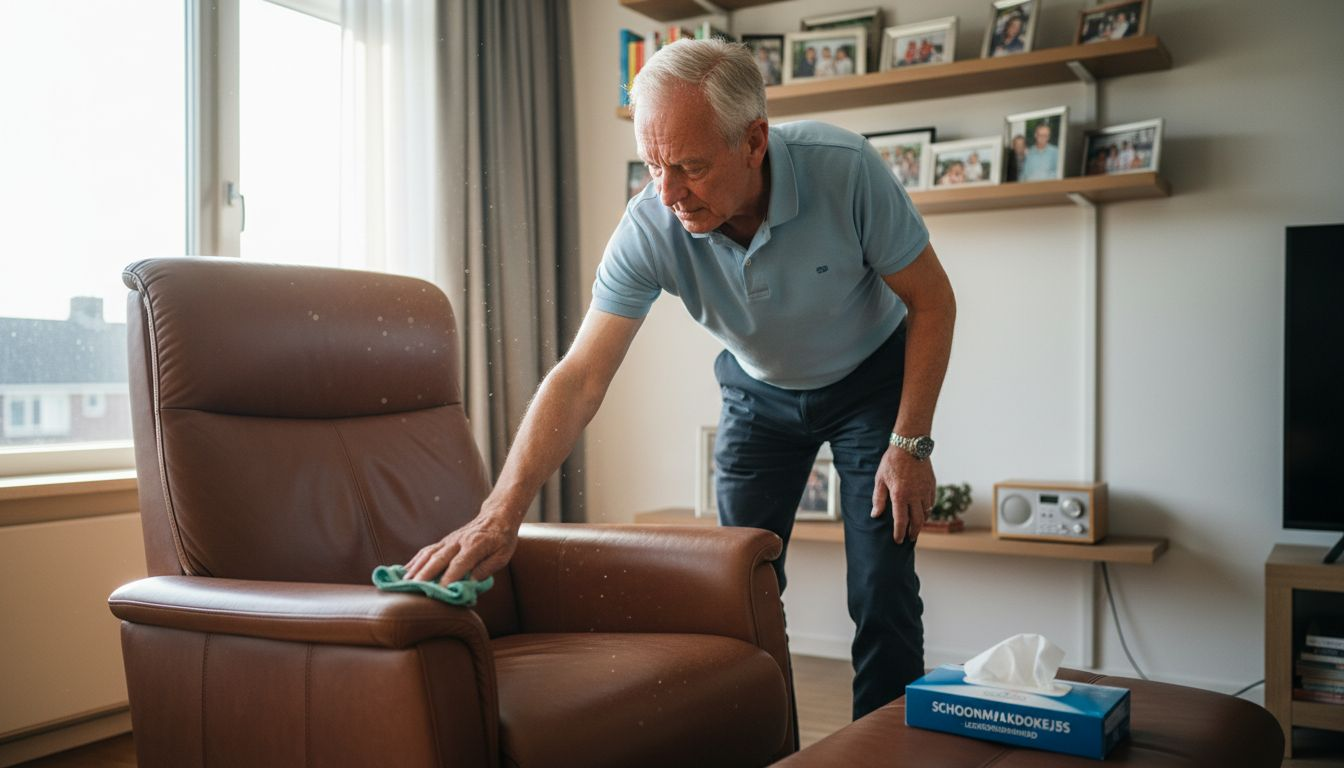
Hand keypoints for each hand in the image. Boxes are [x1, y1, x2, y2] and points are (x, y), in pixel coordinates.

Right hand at [403, 509, 520, 585]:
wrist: (496, 515)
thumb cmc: (502, 538)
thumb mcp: (503, 555)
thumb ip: (487, 568)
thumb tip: (471, 582)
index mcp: (475, 545)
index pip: (459, 563)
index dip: (449, 577)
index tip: (439, 591)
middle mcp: (458, 541)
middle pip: (438, 558)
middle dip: (425, 574)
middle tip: (413, 589)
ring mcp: (449, 540)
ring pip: (429, 553)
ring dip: (416, 567)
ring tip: (404, 582)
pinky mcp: (444, 541)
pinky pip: (427, 550)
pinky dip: (415, 560)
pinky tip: (405, 571)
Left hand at [870, 447, 936, 543]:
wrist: (910, 445)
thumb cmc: (891, 461)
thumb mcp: (880, 479)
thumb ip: (878, 498)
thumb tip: (875, 514)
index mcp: (900, 495)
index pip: (901, 521)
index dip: (899, 533)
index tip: (898, 540)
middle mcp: (915, 495)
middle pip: (917, 521)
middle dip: (913, 532)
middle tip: (910, 538)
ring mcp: (925, 490)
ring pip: (926, 513)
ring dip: (921, 522)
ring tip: (916, 526)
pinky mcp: (932, 485)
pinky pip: (931, 502)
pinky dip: (927, 509)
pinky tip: (923, 511)